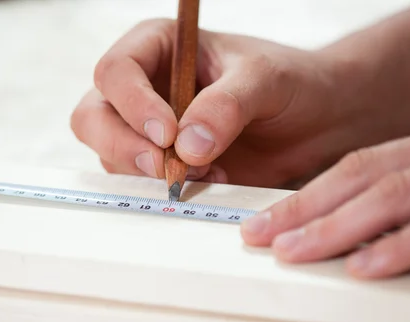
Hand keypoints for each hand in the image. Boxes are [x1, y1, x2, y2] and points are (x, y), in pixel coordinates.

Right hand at [70, 19, 385, 187]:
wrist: (315, 121)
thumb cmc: (292, 83)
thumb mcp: (265, 80)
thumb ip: (227, 105)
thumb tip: (185, 146)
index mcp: (159, 47)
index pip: (116, 71)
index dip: (133, 105)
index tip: (169, 134)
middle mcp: (145, 87)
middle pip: (94, 116)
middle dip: (122, 145)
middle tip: (163, 166)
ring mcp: (149, 129)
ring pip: (110, 152)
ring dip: (147, 171)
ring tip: (202, 170)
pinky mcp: (164, 162)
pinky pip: (140, 180)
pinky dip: (165, 186)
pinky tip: (208, 178)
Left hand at [241, 109, 409, 278]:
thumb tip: (354, 226)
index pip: (358, 165)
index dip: (305, 196)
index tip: (264, 223)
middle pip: (363, 173)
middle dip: (304, 208)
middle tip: (258, 236)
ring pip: (392, 194)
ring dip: (336, 226)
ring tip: (290, 251)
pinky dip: (399, 246)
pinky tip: (362, 266)